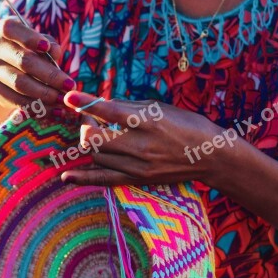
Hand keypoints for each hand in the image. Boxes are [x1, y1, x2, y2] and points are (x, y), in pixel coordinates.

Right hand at [0, 17, 77, 117]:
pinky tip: (54, 110)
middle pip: (23, 61)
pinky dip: (37, 107)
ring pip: (20, 83)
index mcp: (6, 29)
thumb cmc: (31, 54)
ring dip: (45, 94)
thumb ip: (50, 46)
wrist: (7, 74)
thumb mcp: (42, 46)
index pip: (12, 29)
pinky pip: (16, 100)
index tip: (47, 48)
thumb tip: (54, 52)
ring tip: (63, 100)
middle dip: (50, 75)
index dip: (30, 39)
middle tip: (69, 86)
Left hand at [60, 91, 222, 186]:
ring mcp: (139, 166)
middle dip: (86, 124)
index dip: (86, 103)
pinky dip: (84, 178)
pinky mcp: (138, 180)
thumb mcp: (160, 107)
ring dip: (91, 144)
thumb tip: (99, 106)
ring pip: (96, 156)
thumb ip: (128, 107)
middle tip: (90, 118)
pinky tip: (66, 176)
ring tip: (100, 134)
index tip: (69, 97)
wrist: (211, 156)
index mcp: (148, 121)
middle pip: (94, 138)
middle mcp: (141, 145)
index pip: (109, 111)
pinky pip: (104, 180)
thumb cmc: (186, 125)